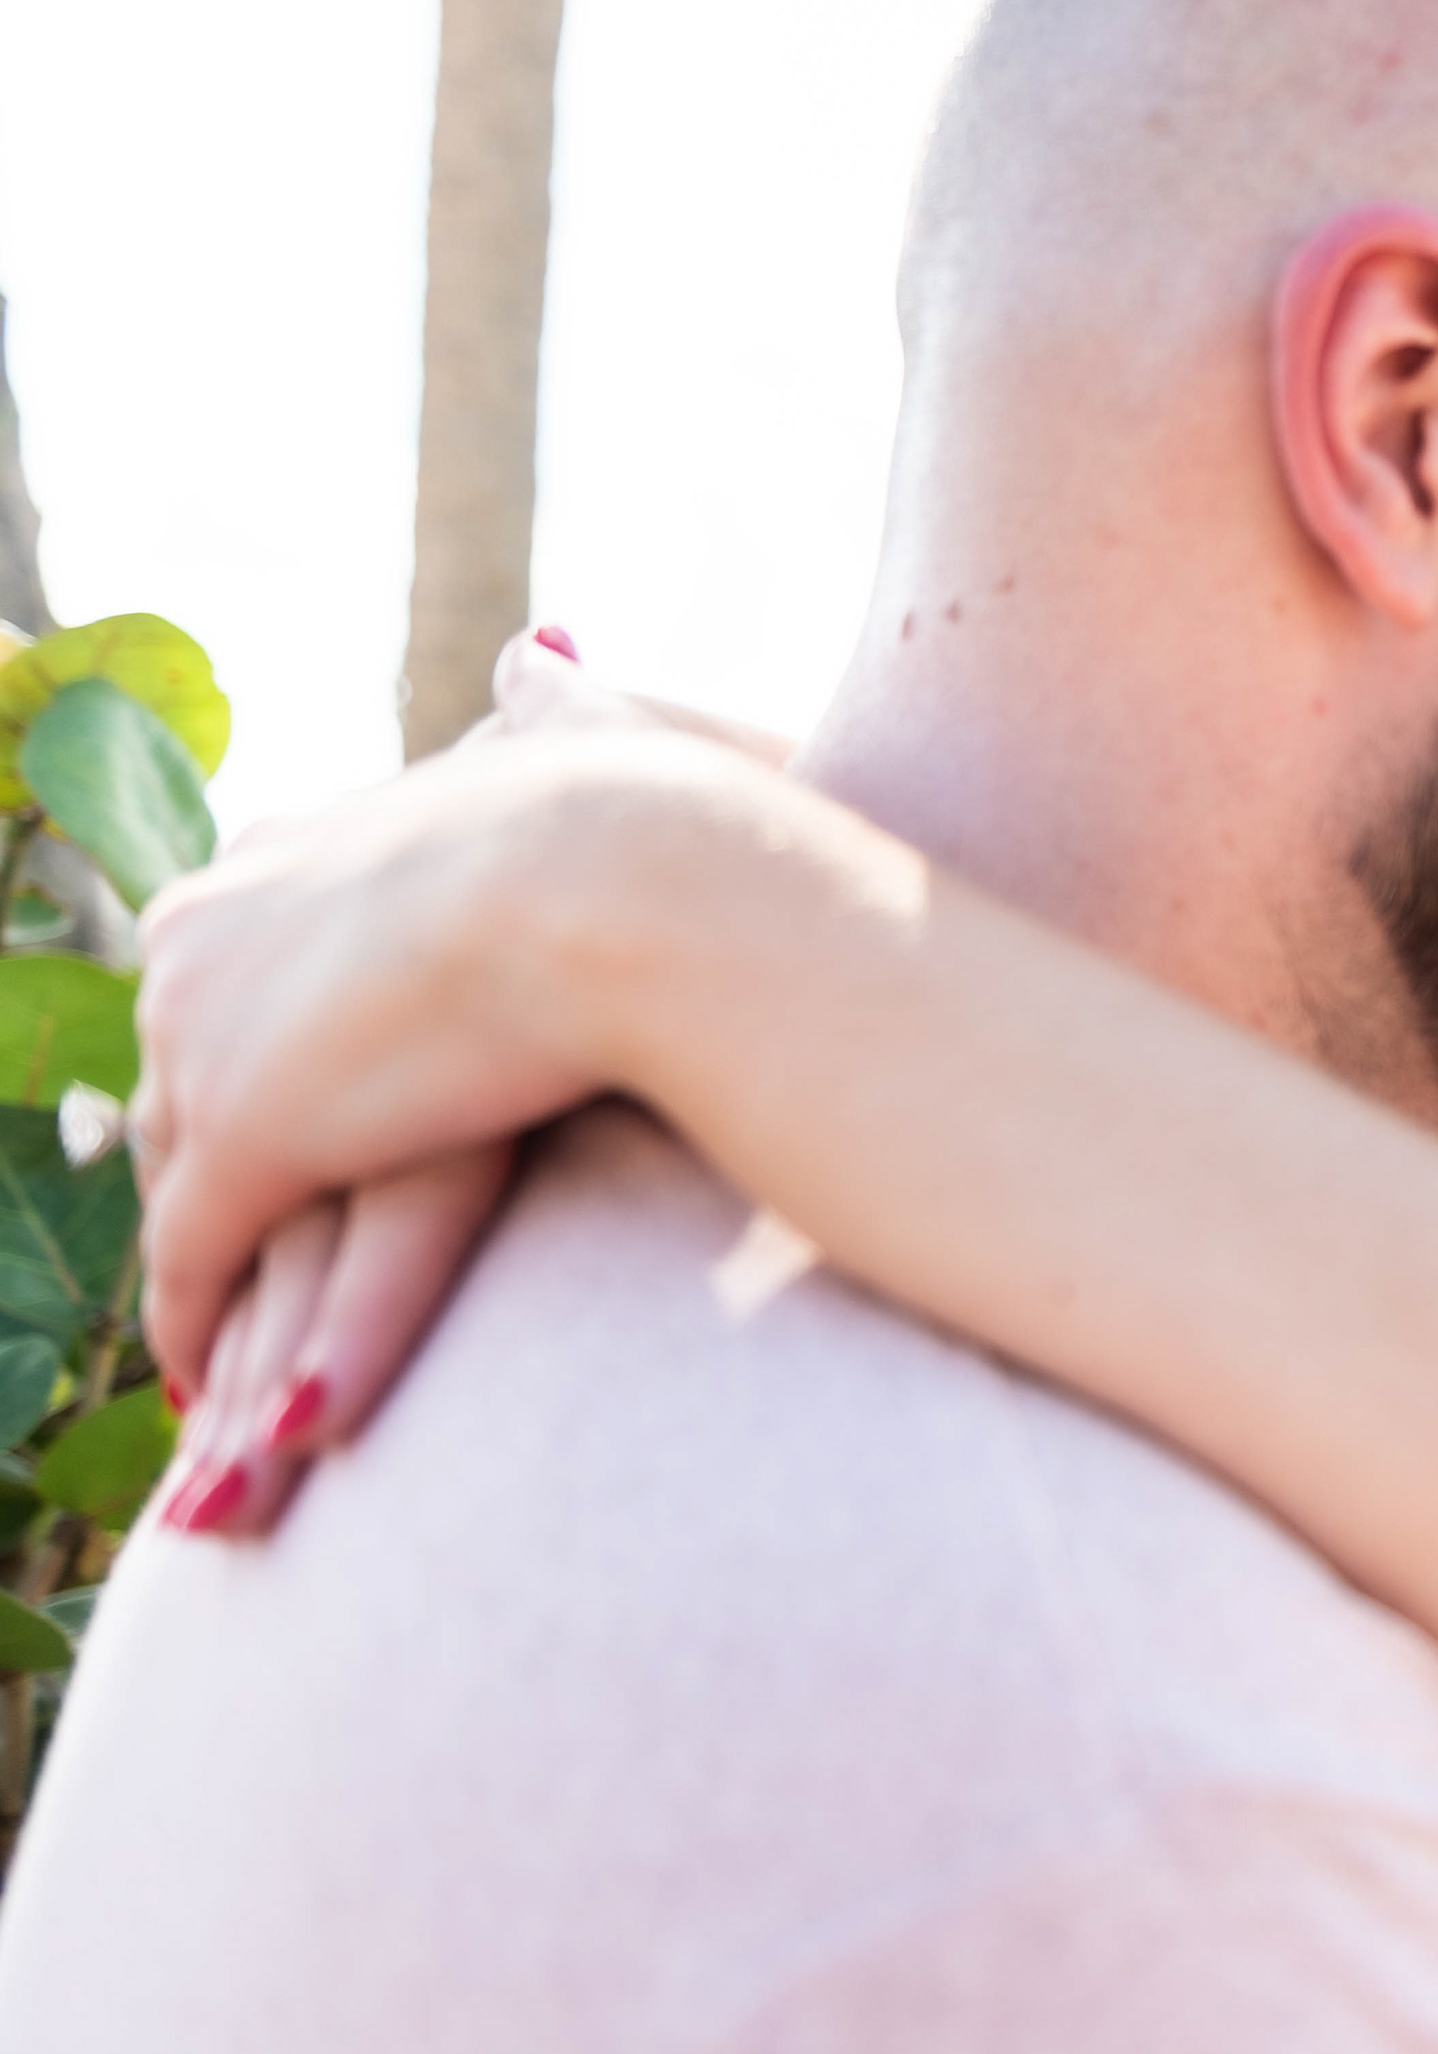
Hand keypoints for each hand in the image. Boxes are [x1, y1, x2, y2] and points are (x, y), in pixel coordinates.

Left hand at [133, 632, 786, 1531]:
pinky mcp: (245, 1139)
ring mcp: (212, 1037)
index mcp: (276, 852)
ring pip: (178, 1182)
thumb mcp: (568, 752)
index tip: (285, 1133)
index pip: (226, 985)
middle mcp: (204, 933)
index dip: (251, 1067)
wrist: (635, 879)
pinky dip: (202, 1330)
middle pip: (174, 1084)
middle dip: (199, 1180)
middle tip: (225, 1275)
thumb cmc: (648, 819)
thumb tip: (540, 660)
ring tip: (224, 1362)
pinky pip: (197, 1262)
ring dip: (206, 1278)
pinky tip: (227, 1393)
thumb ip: (539, 727)